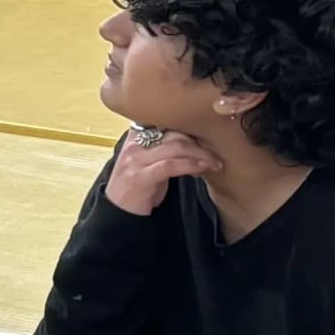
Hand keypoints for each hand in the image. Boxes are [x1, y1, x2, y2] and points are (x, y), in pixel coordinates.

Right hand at [105, 126, 223, 215]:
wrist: (118, 213)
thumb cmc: (139, 186)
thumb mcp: (149, 161)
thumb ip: (166, 147)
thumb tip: (196, 138)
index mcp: (136, 136)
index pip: (168, 121)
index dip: (191, 128)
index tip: (208, 138)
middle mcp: (134, 144)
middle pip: (175, 132)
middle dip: (200, 143)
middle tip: (215, 155)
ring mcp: (135, 160)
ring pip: (176, 147)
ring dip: (201, 154)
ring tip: (214, 163)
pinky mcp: (139, 177)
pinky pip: (170, 165)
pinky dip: (190, 165)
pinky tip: (201, 170)